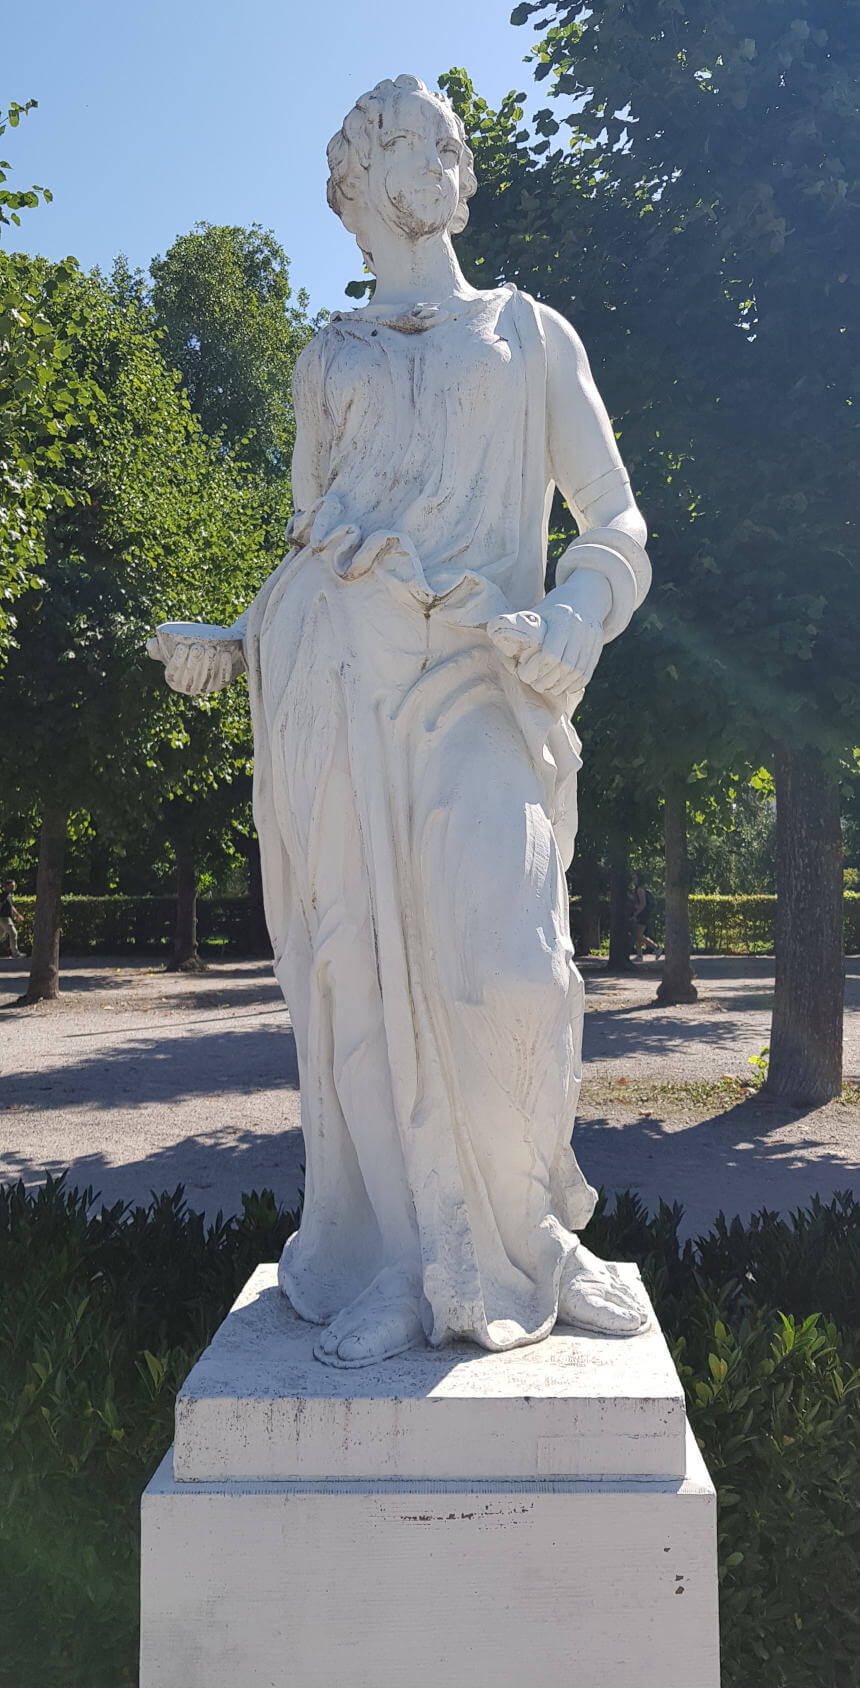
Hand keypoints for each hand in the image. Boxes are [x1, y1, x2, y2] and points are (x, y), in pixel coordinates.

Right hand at [147, 623, 244, 695]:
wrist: (213, 652)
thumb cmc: (187, 652)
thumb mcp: (171, 650)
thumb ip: (159, 647)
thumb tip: (151, 645)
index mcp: (174, 680)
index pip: (173, 674)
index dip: (177, 661)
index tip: (181, 647)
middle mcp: (190, 687)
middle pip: (192, 676)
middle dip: (194, 662)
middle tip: (197, 647)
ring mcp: (207, 686)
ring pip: (208, 676)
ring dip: (210, 663)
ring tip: (210, 648)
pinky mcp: (222, 683)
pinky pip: (224, 677)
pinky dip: (225, 666)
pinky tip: (224, 653)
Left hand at [487, 600, 603, 705]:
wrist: (585, 598)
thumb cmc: (553, 609)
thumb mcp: (538, 612)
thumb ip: (520, 624)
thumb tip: (492, 631)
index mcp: (562, 619)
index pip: (552, 653)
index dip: (536, 668)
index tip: (524, 674)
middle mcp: (580, 628)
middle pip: (564, 666)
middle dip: (546, 680)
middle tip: (534, 684)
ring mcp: (592, 638)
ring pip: (576, 672)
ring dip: (559, 685)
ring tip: (546, 688)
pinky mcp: (598, 647)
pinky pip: (586, 673)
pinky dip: (573, 684)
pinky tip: (562, 687)